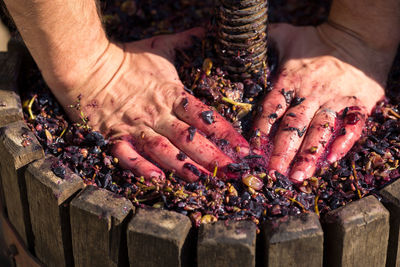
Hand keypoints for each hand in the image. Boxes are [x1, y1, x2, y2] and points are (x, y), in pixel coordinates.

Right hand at [54, 28, 248, 181]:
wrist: (86, 64)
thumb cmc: (126, 57)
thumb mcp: (160, 46)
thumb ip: (186, 40)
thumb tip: (208, 29)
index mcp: (171, 94)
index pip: (204, 116)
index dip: (226, 133)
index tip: (245, 148)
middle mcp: (156, 114)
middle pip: (190, 138)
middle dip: (215, 157)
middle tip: (236, 173)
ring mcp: (135, 127)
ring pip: (163, 150)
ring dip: (184, 166)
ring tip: (205, 180)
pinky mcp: (113, 137)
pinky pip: (128, 156)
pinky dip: (141, 168)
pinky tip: (158, 180)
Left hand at [253, 23, 396, 183]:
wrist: (358, 36)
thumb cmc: (317, 40)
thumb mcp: (286, 35)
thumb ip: (265, 43)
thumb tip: (243, 45)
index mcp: (290, 80)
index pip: (272, 108)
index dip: (262, 129)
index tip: (253, 150)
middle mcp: (310, 93)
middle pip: (293, 125)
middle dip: (282, 151)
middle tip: (273, 173)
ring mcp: (335, 99)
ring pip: (320, 130)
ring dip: (309, 155)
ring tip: (299, 176)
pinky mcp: (359, 104)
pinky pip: (352, 126)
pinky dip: (343, 142)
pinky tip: (333, 160)